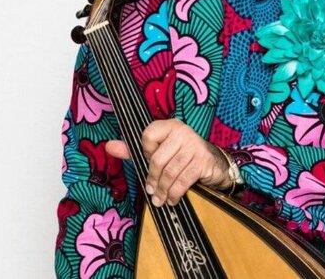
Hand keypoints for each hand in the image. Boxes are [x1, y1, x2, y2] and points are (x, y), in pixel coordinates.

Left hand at [105, 119, 230, 205]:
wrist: (215, 164)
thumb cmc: (182, 158)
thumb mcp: (158, 152)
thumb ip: (133, 150)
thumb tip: (109, 146)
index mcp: (170, 126)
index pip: (148, 135)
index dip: (145, 153)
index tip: (149, 162)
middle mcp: (183, 132)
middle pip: (157, 159)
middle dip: (153, 179)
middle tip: (151, 191)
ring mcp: (195, 146)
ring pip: (170, 172)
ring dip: (163, 190)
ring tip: (160, 199)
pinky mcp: (203, 161)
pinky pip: (183, 180)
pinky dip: (175, 194)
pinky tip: (172, 199)